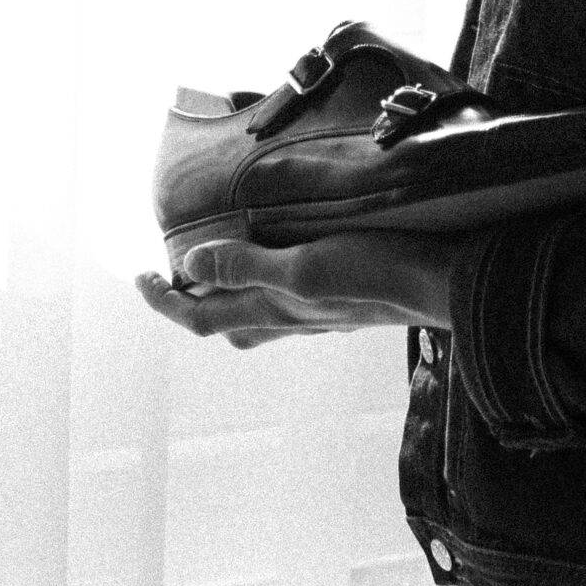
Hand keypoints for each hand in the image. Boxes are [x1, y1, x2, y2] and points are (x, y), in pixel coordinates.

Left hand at [135, 228, 462, 349]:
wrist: (446, 285)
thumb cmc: (377, 273)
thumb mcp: (304, 264)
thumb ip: (247, 265)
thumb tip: (190, 263)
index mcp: (274, 310)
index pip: (200, 315)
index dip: (164, 301)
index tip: (138, 277)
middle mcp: (292, 317)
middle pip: (225, 323)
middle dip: (192, 303)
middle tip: (170, 276)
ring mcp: (320, 313)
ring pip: (257, 315)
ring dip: (228, 296)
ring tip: (217, 266)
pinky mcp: (344, 301)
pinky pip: (289, 302)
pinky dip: (266, 284)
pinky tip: (283, 263)